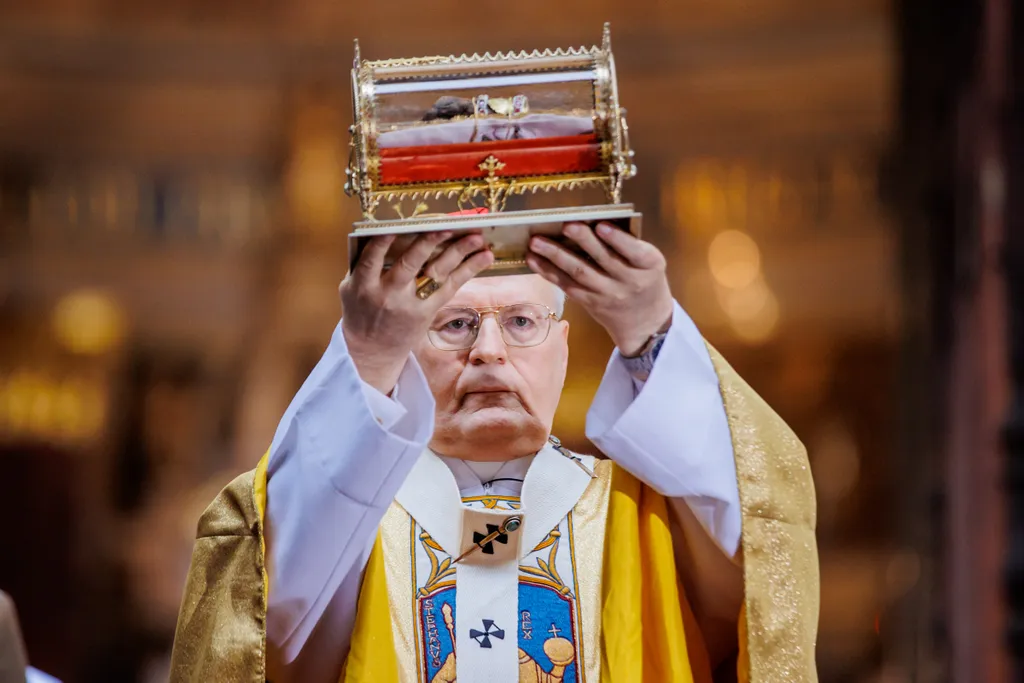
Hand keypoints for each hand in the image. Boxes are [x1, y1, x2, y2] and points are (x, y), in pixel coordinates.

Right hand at [341, 231, 493, 393]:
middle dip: (428, 244)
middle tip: (446, 227)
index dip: (382, 243)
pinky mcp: (428, 313)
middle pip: (410, 265)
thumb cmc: (360, 311)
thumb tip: (386, 231)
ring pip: (436, 275)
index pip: (372, 260)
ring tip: (477, 238)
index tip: (395, 227)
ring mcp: (411, 305)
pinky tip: (483, 257)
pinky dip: (468, 270)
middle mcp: (388, 295)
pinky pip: (450, 288)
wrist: (371, 351)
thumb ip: (364, 264)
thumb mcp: (351, 289)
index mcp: (363, 287)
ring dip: (459, 253)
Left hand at [526, 222, 672, 355]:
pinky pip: (567, 286)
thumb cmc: (645, 278)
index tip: (601, 225)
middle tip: (566, 224)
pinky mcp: (590, 303)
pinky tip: (533, 259)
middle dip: (583, 241)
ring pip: (579, 273)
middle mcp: (629, 281)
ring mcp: (607, 294)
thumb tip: (590, 220)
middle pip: (603, 259)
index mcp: (649, 265)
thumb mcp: (648, 261)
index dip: (617, 239)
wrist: (646, 321)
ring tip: (536, 241)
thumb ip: (628, 244)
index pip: (634, 251)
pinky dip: (548, 271)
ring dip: (555, 256)